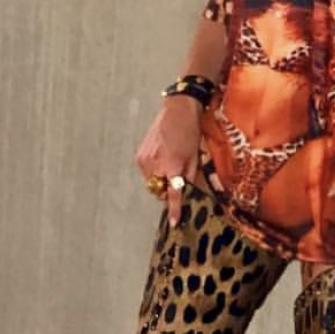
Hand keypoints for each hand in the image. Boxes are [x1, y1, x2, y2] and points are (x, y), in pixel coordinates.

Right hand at [135, 96, 202, 226]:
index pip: (173, 194)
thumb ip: (189, 178)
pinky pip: (147, 173)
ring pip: (152, 182)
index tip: (173, 222)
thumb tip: (186, 194)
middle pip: (160, 191)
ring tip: (170, 161)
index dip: (173, 209)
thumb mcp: (194, 158)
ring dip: (160, 179)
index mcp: (173, 166)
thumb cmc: (189, 133)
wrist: (176, 111)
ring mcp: (145, 161)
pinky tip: (162, 156)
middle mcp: (156, 165)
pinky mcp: (139, 156)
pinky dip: (154, 170)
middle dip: (168, 188)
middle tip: (176, 175)